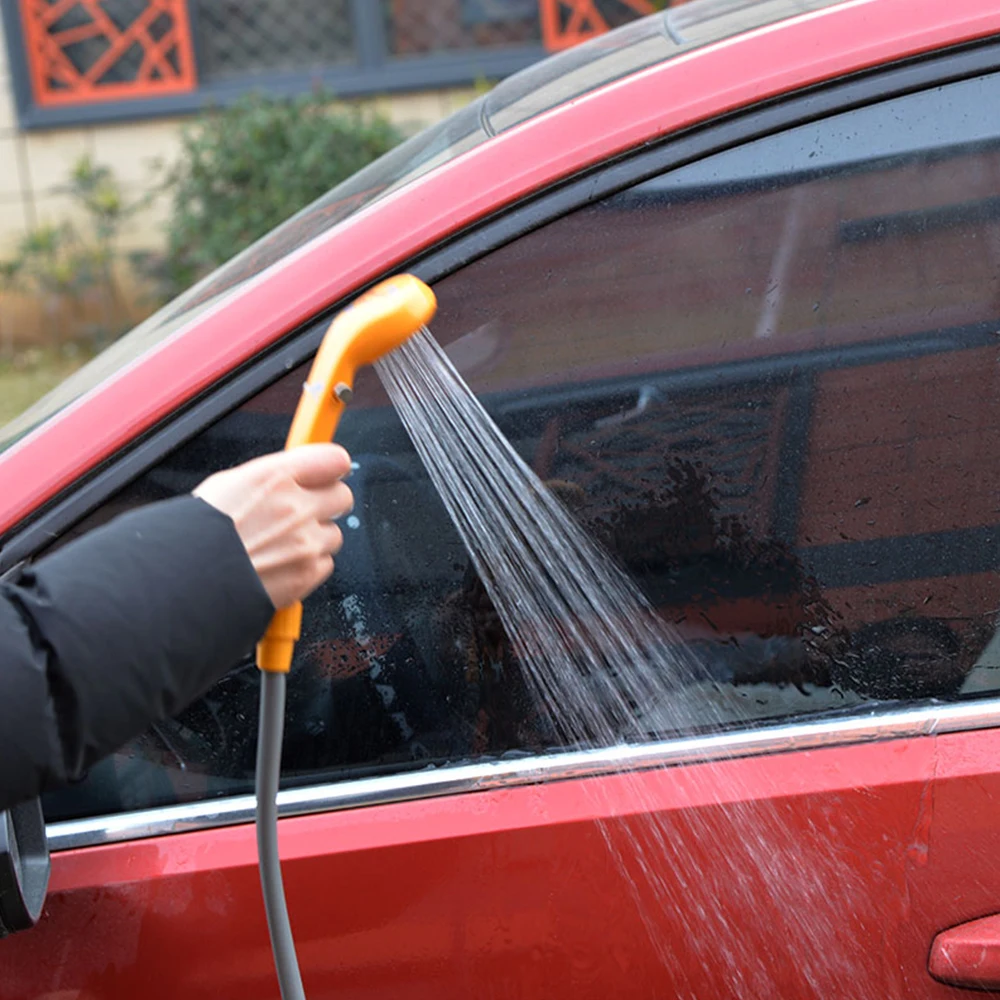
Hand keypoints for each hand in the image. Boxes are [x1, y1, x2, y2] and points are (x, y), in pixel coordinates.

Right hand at [193, 444, 353, 607]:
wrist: (183, 585)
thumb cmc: (194, 537)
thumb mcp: (226, 486)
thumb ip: (269, 479)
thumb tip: (291, 476)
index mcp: (274, 478)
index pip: (334, 460)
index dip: (332, 468)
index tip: (330, 473)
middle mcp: (295, 507)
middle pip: (342, 496)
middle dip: (327, 503)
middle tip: (307, 511)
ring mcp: (305, 543)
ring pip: (333, 534)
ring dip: (315, 539)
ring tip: (282, 545)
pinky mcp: (307, 574)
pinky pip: (325, 564)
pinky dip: (309, 566)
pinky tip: (282, 565)